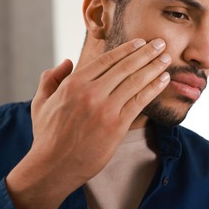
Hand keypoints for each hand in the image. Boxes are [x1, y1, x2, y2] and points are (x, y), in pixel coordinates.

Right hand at [6, 38, 170, 208]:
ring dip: (154, 67)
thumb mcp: (41, 102)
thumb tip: (66, 61)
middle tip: (161, 43)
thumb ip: (51, 79)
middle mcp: (91, 92)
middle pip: (125, 67)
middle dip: (146, 53)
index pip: (106, 60)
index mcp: (74, 84)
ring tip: (167, 58)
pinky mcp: (117, 125)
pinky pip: (140, 101)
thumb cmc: (48, 135)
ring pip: (135, 81)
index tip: (140, 42)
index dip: (127, 49)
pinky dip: (154, 88)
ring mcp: (105, 109)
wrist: (54, 167)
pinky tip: (164, 79)